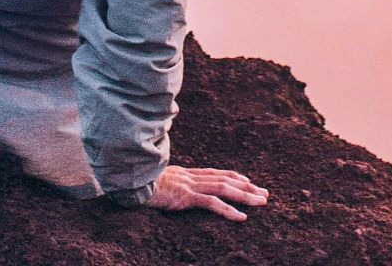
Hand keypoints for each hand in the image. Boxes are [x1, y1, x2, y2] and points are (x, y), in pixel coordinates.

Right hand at [147, 165, 269, 221]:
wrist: (126, 180)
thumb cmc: (136, 182)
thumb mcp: (155, 181)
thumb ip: (166, 183)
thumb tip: (168, 188)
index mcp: (184, 173)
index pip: (214, 173)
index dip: (233, 177)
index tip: (248, 181)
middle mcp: (190, 176)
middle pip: (225, 179)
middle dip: (247, 187)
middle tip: (265, 193)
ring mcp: (188, 185)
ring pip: (224, 188)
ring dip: (245, 196)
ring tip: (262, 202)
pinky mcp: (184, 196)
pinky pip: (211, 203)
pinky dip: (228, 210)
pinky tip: (242, 218)